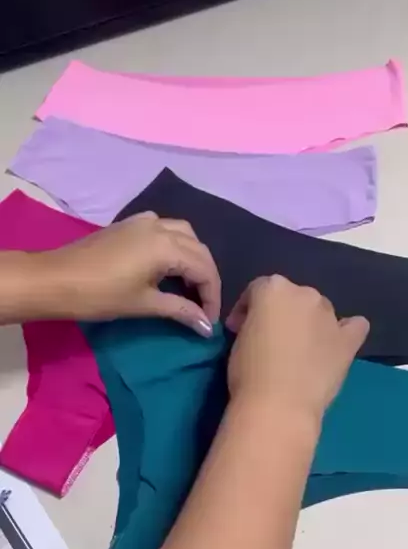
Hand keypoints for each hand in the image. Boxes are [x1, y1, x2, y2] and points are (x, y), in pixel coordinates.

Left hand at [38, 213, 220, 334]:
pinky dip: (176, 246)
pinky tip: (168, 266)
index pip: (204, 269)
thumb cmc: (100, 295)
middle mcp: (161, 226)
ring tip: (189, 286)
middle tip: (203, 308)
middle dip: (206, 279)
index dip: (211, 297)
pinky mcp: (130, 224)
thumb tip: (206, 327)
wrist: (55, 279)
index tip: (208, 323)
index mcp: (167, 245)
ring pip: (184, 235)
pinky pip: (165, 229)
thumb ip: (180, 310)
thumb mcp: (144, 304)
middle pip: (199, 250)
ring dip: (193, 259)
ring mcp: (144, 221)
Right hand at [226, 275, 368, 426]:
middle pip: (292, 297)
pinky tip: (336, 343)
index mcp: (274, 288)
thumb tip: (260, 329)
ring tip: (299, 351)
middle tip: (268, 342)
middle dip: (280, 315)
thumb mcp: (238, 338)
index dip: (246, 311)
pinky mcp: (347, 341)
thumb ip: (252, 322)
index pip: (257, 290)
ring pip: (320, 310)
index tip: (239, 331)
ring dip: (308, 324)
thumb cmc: (248, 372)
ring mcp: (330, 317)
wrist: (278, 405)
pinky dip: (346, 331)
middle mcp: (305, 294)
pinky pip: (355, 326)